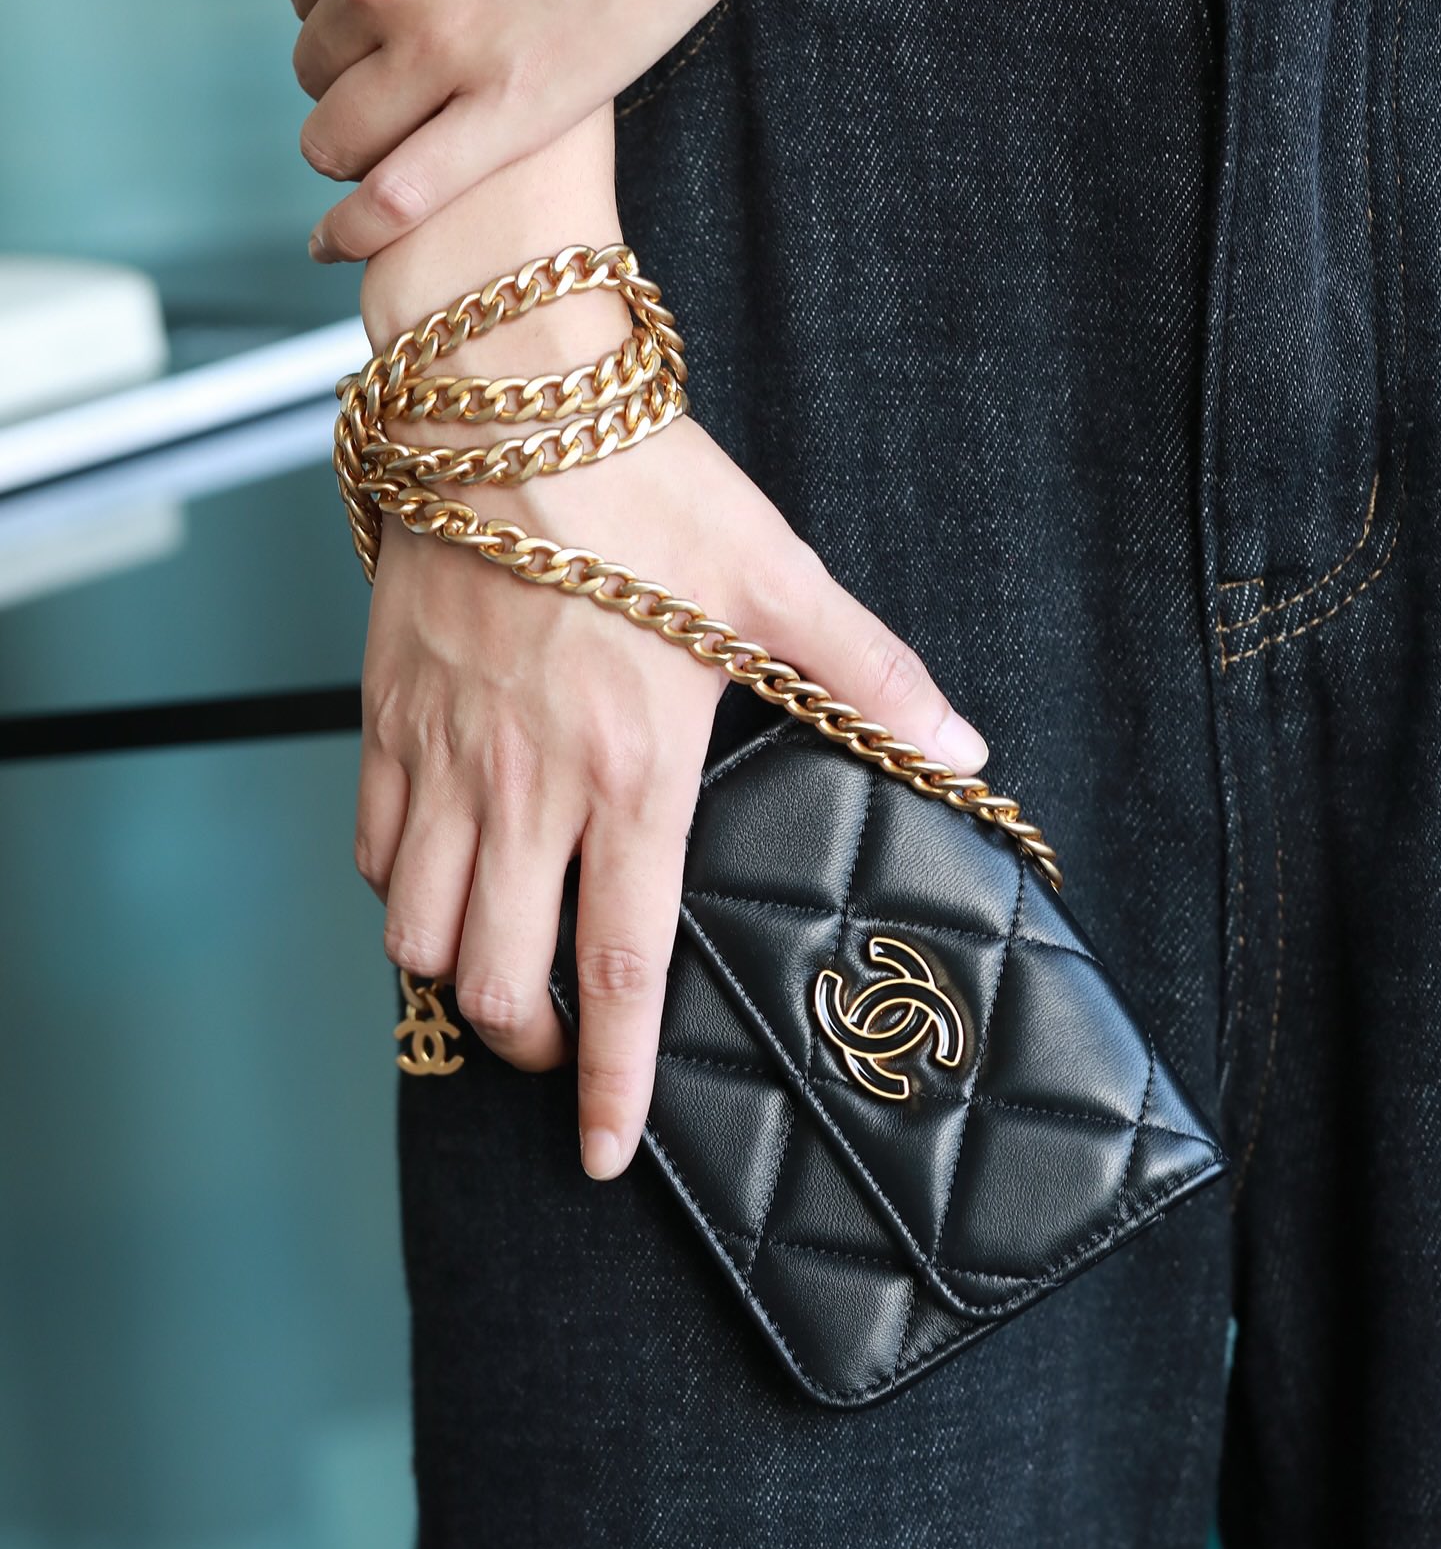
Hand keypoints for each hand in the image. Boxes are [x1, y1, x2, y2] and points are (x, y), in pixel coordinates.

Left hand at [241, 0, 824, 264]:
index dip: (338, 18)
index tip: (375, 37)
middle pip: (319, 65)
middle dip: (348, 85)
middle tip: (401, 98)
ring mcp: (440, 44)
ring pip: (342, 136)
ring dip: (353, 155)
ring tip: (386, 165)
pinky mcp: (509, 109)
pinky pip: (399, 195)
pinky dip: (360, 228)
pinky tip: (345, 243)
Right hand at [356, 406, 989, 1180]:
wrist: (501, 397)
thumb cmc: (643, 487)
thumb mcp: (775, 579)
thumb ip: (869, 677)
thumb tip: (962, 748)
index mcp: (632, 772)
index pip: (622, 966)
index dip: (614, 1080)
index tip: (607, 1151)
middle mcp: (526, 785)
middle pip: (498, 979)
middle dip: (531, 1044)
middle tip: (566, 1041)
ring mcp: (444, 756)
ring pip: (415, 933)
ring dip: (458, 975)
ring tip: (502, 967)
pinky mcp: (386, 716)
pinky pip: (369, 847)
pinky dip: (397, 891)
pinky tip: (439, 873)